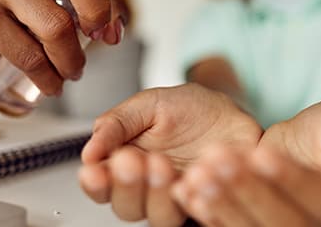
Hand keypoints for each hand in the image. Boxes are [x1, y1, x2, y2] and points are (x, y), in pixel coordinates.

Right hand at [0, 0, 161, 95]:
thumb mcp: (69, 3)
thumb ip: (99, 8)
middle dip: (97, 8)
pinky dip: (49, 77)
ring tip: (72, 72)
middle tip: (99, 37)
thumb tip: (113, 33)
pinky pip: (30, 54)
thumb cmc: (32, 14)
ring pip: (56, 24)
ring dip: (73, 60)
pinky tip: (52, 83)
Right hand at [79, 83, 262, 224]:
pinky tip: (189, 178)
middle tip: (130, 160)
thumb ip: (117, 124)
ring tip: (161, 164)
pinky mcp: (207, 203)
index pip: (101, 186)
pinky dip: (192, 198)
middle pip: (126, 208)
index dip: (95, 183)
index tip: (93, 171)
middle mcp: (149, 189)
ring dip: (156, 194)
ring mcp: (178, 200)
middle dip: (126, 186)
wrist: (231, 110)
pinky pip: (198, 212)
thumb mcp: (148, 105)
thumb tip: (89, 152)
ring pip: (159, 217)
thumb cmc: (188, 109)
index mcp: (126, 165)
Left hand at [171, 100, 320, 226]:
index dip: (287, 178)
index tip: (261, 152)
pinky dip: (205, 212)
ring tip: (197, 175)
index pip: (314, 198)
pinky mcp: (250, 226)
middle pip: (278, 220)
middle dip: (245, 190)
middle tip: (216, 159)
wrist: (308, 145)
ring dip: (221, 204)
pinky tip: (187, 192)